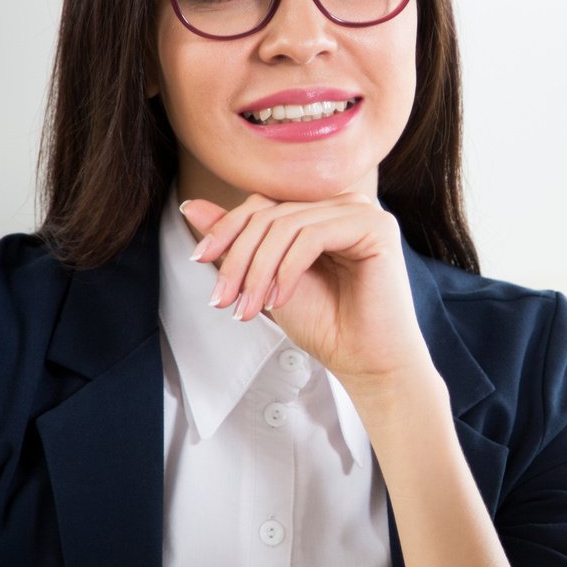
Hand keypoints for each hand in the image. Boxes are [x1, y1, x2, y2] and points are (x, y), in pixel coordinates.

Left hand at [182, 192, 433, 392]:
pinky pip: (313, 235)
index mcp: (320, 210)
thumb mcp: (266, 280)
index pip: (262, 204)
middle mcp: (342, 204)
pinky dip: (287, 269)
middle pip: (270, 213)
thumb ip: (237, 243)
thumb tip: (190, 207)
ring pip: (287, 225)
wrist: (366, 362)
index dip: (225, 228)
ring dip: (258, 270)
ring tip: (249, 308)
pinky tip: (279, 300)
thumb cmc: (325, 323)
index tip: (199, 260)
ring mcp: (361, 211)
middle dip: (238, 258)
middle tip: (222, 299)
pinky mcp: (376, 227)